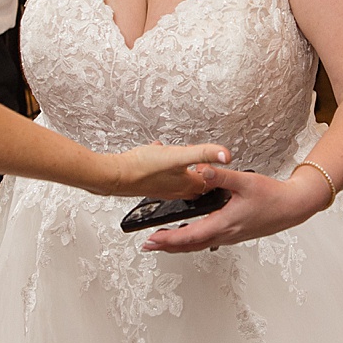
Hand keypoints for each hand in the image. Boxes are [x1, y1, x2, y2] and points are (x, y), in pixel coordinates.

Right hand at [105, 142, 227, 201]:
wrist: (116, 175)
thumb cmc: (143, 168)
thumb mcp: (178, 155)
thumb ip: (203, 152)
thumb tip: (226, 154)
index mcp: (187, 184)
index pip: (209, 182)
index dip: (213, 171)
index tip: (214, 161)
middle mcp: (176, 190)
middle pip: (194, 182)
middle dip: (197, 169)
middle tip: (198, 159)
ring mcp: (162, 188)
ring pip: (178, 178)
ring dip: (180, 166)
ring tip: (178, 155)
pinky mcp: (149, 184)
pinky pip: (162, 174)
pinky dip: (164, 164)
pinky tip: (156, 153)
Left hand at [139, 164, 327, 253]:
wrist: (293, 207)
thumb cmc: (273, 197)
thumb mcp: (245, 182)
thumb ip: (221, 176)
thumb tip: (201, 170)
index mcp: (225, 224)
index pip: (190, 236)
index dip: (169, 240)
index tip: (152, 240)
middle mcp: (226, 234)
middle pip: (191, 246)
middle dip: (168, 246)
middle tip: (149, 246)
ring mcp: (230, 236)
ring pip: (199, 245)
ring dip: (180, 245)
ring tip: (164, 242)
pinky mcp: (235, 233)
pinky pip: (209, 240)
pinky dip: (194, 240)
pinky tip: (191, 234)